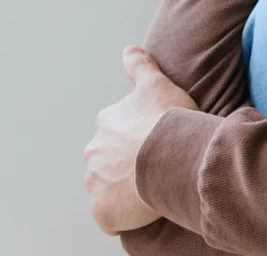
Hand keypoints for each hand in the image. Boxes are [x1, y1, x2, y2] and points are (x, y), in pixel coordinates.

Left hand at [84, 45, 198, 235]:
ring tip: (149, 190)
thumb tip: (129, 49)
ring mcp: (96, 183)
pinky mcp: (102, 211)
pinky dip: (121, 217)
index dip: (136, 140)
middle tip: (153, 168)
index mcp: (105, 123)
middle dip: (125, 165)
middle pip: (108, 161)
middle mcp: (93, 151)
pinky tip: (139, 211)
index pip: (116, 134)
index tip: (154, 144)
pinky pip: (109, 217)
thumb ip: (140, 66)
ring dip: (122, 190)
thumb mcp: (156, 84)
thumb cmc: (167, 119)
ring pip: (106, 188)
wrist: (173, 155)